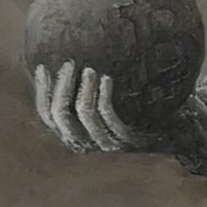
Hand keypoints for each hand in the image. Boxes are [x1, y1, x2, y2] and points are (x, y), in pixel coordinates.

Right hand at [34, 61, 161, 153]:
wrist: (164, 141)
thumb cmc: (130, 121)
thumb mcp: (100, 112)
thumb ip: (81, 97)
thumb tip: (63, 69)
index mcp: (73, 136)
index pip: (47, 116)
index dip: (42, 91)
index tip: (42, 67)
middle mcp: (84, 143)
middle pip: (60, 114)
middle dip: (62, 86)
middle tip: (69, 63)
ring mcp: (104, 143)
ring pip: (84, 113)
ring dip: (84, 88)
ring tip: (90, 70)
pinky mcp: (124, 140)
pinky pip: (108, 116)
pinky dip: (104, 95)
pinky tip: (107, 79)